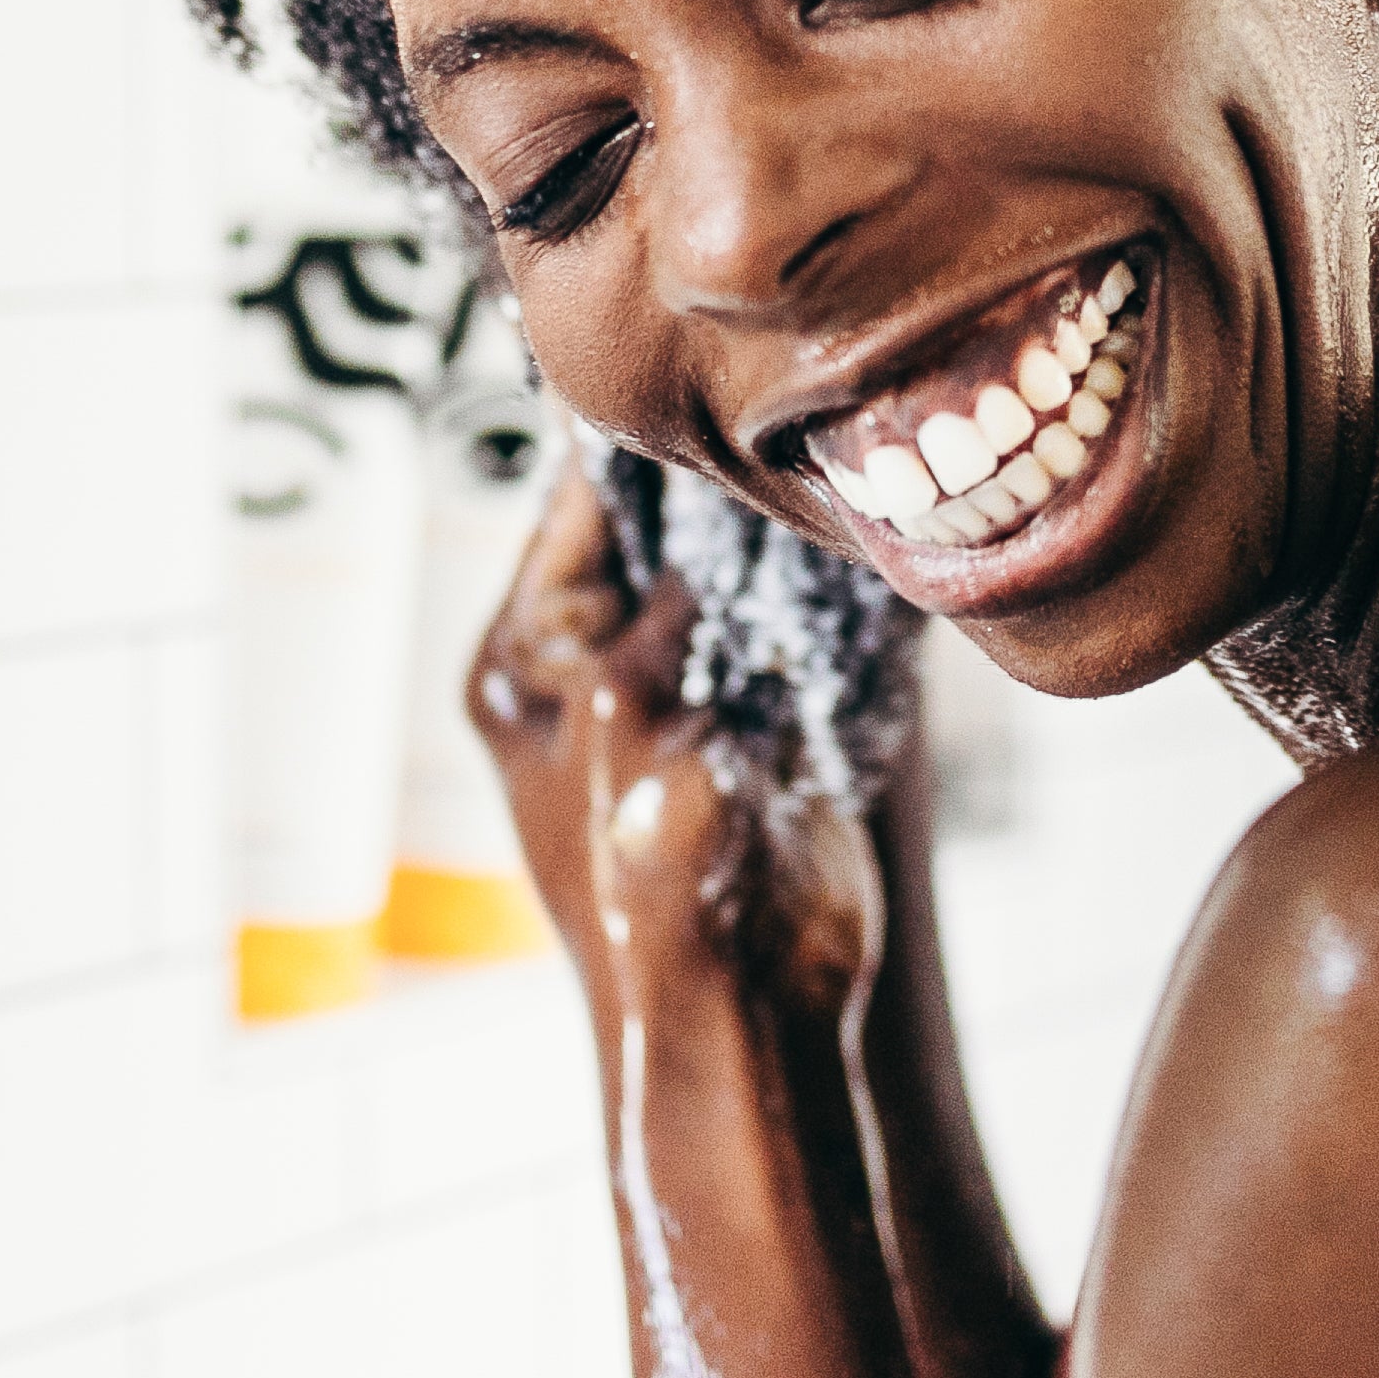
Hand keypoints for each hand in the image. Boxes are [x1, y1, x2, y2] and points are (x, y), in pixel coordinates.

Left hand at [465, 471, 888, 1028]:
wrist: (741, 1011)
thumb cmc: (652, 883)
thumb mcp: (628, 711)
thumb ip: (656, 601)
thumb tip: (698, 515)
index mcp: (523, 665)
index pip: (574, 512)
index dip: (631, 445)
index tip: (694, 366)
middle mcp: (592, 670)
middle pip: (656, 534)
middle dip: (716, 491)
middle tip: (786, 418)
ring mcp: (680, 697)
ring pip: (730, 575)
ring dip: (775, 540)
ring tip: (825, 474)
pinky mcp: (757, 728)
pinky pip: (785, 630)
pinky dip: (817, 592)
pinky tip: (855, 544)